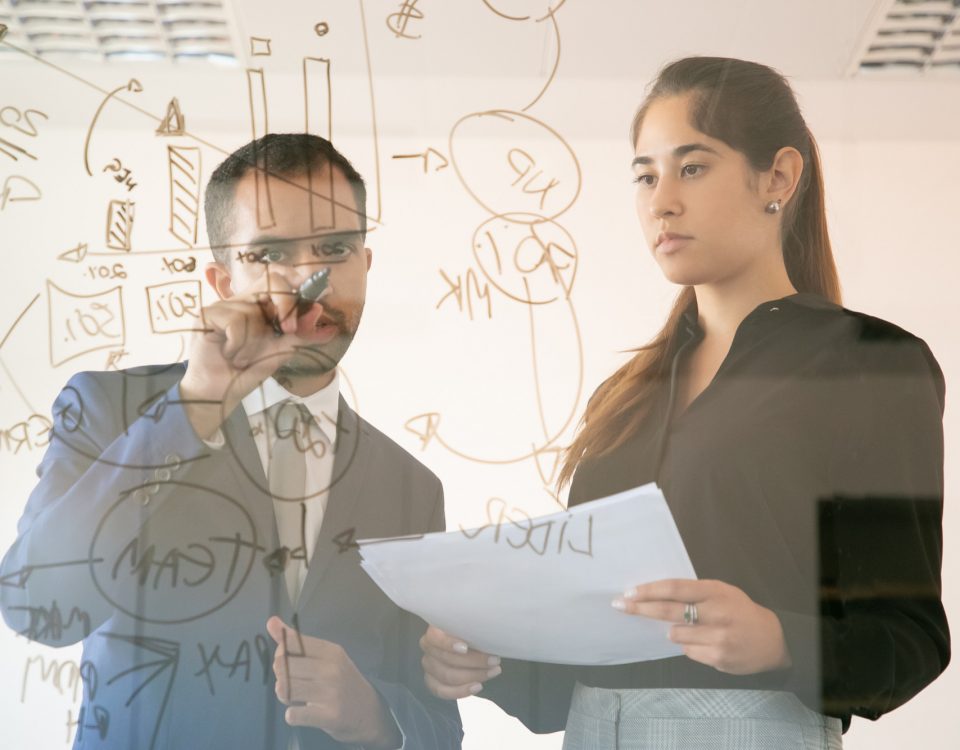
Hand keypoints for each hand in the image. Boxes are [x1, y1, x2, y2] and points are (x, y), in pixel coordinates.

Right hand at [179, 271, 310, 437]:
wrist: (220, 393)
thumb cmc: (247, 370)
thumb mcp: (281, 351)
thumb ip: (302, 336)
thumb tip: (332, 328)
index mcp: (259, 304)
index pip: (279, 278)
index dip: (297, 279)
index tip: (320, 293)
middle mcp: (241, 300)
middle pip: (271, 282)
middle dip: (286, 306)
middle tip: (288, 330)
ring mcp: (222, 305)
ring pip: (252, 311)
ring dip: (253, 343)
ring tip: (241, 357)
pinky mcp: (206, 314)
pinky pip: (235, 322)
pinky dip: (237, 344)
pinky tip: (228, 353)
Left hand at [266, 616, 400, 748]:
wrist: (370, 713)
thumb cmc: (343, 682)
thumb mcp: (326, 658)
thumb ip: (296, 641)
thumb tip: (271, 622)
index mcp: (331, 651)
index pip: (290, 642)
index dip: (281, 653)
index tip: (292, 662)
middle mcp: (331, 668)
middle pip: (282, 665)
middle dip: (281, 676)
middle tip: (294, 683)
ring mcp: (331, 693)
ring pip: (284, 689)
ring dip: (285, 696)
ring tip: (297, 698)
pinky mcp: (329, 716)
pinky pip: (293, 714)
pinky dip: (292, 715)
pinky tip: (303, 712)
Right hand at [419, 625, 501, 699]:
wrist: (469, 647)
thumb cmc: (470, 633)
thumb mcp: (471, 626)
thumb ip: (472, 629)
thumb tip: (486, 635)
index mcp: (434, 630)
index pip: (435, 637)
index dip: (448, 644)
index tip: (465, 648)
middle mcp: (428, 647)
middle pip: (446, 659)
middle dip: (474, 661)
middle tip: (494, 660)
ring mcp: (429, 666)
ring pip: (448, 676)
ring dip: (474, 675)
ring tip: (492, 671)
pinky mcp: (432, 682)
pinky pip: (443, 691)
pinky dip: (462, 691)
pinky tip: (477, 686)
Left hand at [612, 579, 791, 674]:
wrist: (773, 641)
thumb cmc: (740, 611)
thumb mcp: (721, 592)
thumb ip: (694, 593)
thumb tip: (656, 595)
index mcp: (715, 592)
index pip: (675, 589)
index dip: (649, 590)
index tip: (629, 592)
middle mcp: (716, 614)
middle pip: (669, 611)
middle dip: (641, 608)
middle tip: (620, 606)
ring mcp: (717, 638)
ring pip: (675, 635)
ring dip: (673, 631)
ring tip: (691, 629)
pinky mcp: (718, 658)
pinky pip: (688, 652)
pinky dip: (689, 647)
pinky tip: (704, 642)